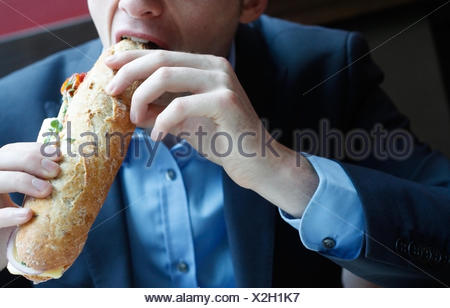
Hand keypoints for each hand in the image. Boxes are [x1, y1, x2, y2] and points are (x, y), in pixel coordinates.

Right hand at [0, 142, 60, 269]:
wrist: (14, 254)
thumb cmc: (26, 225)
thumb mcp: (35, 201)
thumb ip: (47, 185)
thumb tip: (80, 169)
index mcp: (1, 173)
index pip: (11, 151)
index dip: (33, 148)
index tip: (59, 154)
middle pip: (1, 159)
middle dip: (30, 160)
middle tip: (56, 171)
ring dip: (21, 181)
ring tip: (47, 191)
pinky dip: (9, 215)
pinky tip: (28, 215)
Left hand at [105, 50, 317, 216]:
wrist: (257, 162)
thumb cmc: (222, 141)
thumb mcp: (184, 122)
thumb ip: (160, 109)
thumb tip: (129, 104)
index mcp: (207, 66)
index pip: (162, 54)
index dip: (132, 58)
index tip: (109, 68)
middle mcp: (215, 67)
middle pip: (160, 59)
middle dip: (129, 73)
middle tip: (111, 91)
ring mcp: (222, 82)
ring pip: (166, 76)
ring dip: (142, 98)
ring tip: (136, 119)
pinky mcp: (225, 102)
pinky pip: (180, 105)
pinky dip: (162, 121)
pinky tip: (157, 136)